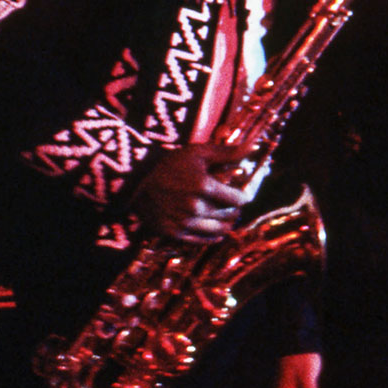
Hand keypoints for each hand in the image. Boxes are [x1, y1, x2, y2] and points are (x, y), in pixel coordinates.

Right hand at [131, 143, 251, 241]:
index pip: (238, 199)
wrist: (135, 181)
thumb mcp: (198, 152)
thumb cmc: (169, 163)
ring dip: (227, 225)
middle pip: (230, 215)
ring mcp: (184, 222)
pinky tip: (218, 233)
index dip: (243, 197)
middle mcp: (195, 207)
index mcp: (204, 186)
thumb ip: (227, 153)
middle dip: (235, 211)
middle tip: (235, 207)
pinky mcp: (173, 232)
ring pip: (218, 230)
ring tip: (228, 219)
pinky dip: (212, 237)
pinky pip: (201, 240)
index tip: (242, 195)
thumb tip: (253, 147)